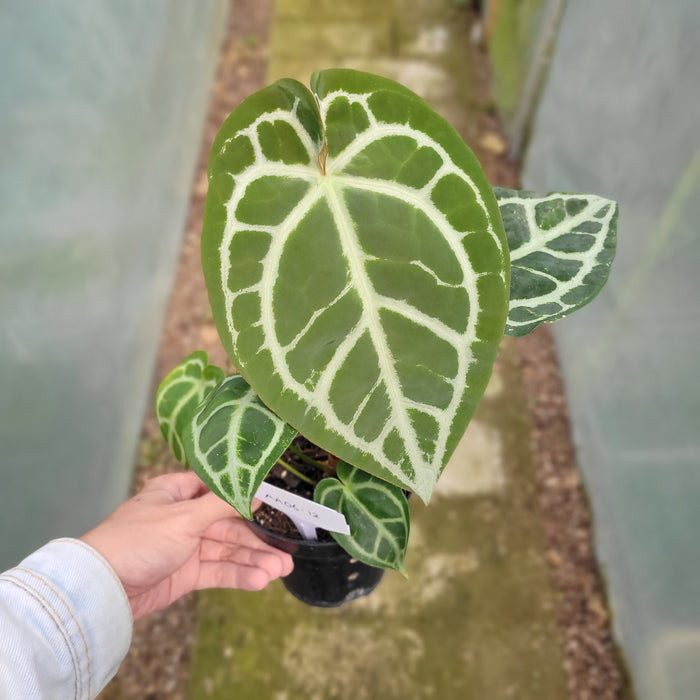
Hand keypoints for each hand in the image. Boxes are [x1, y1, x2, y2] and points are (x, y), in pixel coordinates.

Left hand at [80, 471, 292, 619]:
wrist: (102, 588)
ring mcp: (185, 547)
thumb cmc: (137, 540)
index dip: (246, 497)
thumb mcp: (183, 517)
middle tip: (285, 553)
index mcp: (177, 492)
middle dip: (257, 540)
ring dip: (253, 560)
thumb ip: (222, 505)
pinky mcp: (185, 574)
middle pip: (228, 524)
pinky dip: (238, 575)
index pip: (219, 489)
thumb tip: (254, 491)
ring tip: (280, 571)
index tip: (274, 504)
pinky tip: (259, 581)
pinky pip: (217, 571)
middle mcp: (183, 517)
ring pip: (226, 551)